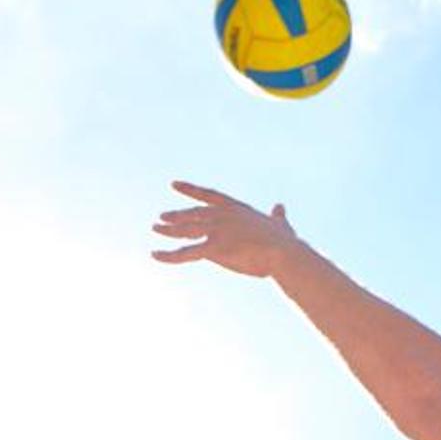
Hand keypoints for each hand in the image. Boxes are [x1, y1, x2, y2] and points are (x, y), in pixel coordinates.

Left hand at [154, 181, 311, 279]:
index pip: (208, 195)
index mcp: (236, 208)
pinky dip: (169, 255)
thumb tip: (280, 207)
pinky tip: (155, 255)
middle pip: (193, 213)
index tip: (174, 184)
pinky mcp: (214, 247)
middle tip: (161, 216)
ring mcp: (217, 230)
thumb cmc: (285, 243)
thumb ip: (277, 215)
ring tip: (155, 229)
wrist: (284, 253)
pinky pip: (186, 252)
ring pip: (186, 229)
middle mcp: (223, 215)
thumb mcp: (280, 224)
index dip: (190, 190)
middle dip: (176, 215)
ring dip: (169, 230)